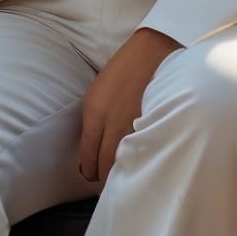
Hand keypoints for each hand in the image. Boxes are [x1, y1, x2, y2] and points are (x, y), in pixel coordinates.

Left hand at [79, 28, 181, 183]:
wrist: (148, 54)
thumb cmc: (120, 72)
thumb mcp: (96, 93)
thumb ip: (93, 121)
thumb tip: (92, 148)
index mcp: (93, 112)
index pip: (87, 155)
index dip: (88, 169)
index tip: (90, 174)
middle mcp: (110, 122)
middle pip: (104, 164)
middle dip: (103, 176)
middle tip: (103, 181)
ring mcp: (131, 124)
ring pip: (123, 161)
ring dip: (120, 170)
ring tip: (120, 174)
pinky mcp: (149, 123)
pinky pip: (139, 150)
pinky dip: (137, 158)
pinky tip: (138, 159)